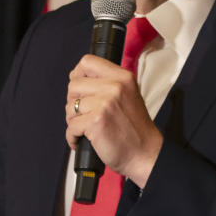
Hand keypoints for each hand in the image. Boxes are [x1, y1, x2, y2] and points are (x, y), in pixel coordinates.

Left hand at [65, 54, 162, 187]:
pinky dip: (73, 137)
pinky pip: (71, 126)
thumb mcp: (128, 95)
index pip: (87, 62)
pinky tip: (82, 140)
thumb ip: (108, 83)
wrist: (145, 153)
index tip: (79, 88)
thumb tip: (76, 78)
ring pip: (70, 106)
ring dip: (73, 120)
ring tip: (85, 128)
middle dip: (73, 101)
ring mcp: (105, 104)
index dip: (77, 75)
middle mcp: (115, 87)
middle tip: (83, 114)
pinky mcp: (96, 122)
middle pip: (74, 85)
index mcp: (122, 77)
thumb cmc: (135, 128)